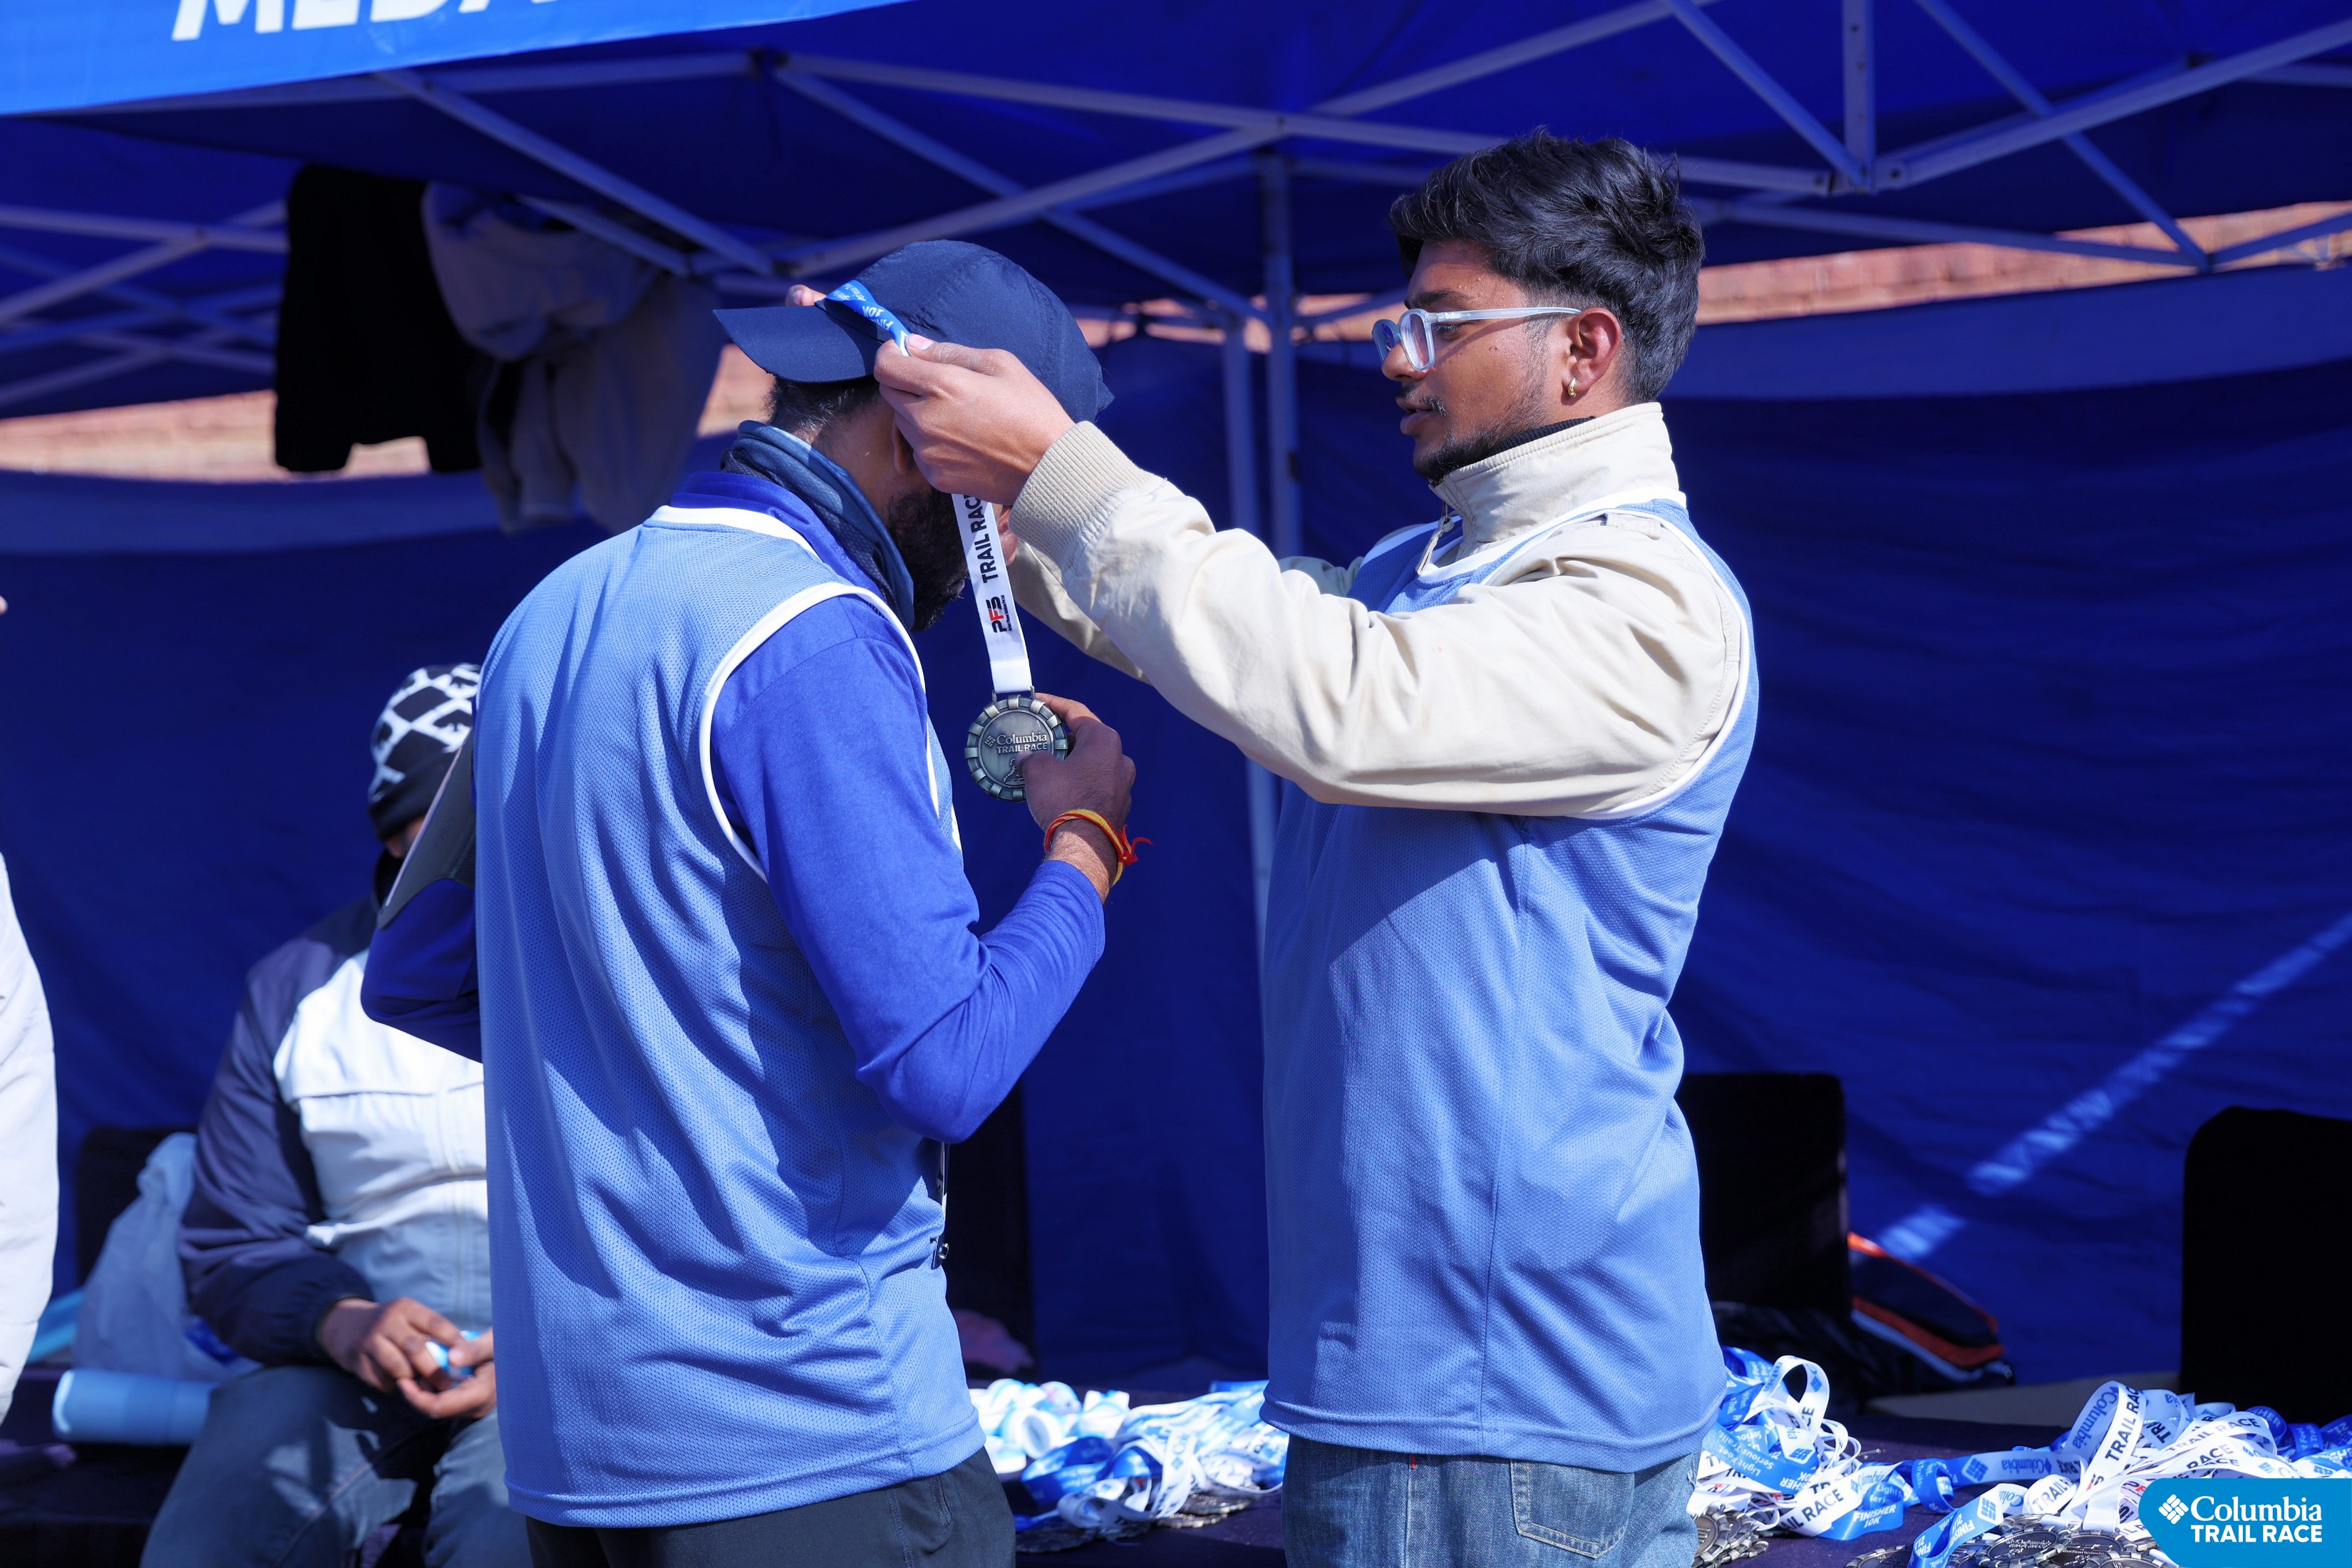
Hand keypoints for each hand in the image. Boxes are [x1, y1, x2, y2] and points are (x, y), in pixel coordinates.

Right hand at [317, 1297, 495, 1417]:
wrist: (346, 1326)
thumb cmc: (392, 1326)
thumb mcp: (409, 1318)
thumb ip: (429, 1334)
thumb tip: (460, 1357)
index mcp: (406, 1308)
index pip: (435, 1323)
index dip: (453, 1340)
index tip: (468, 1356)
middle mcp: (387, 1321)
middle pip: (415, 1348)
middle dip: (433, 1369)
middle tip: (446, 1384)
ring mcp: (369, 1340)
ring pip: (396, 1366)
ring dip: (410, 1379)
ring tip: (419, 1385)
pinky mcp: (355, 1359)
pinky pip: (378, 1379)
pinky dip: (391, 1385)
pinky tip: (397, 1385)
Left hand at [873, 335, 1073, 505]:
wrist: (1049, 468)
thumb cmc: (1031, 411)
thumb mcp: (1001, 364)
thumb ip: (951, 352)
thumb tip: (913, 345)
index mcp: (942, 386)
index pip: (886, 367)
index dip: (890, 355)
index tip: (902, 353)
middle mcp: (926, 419)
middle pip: (890, 394)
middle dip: (905, 383)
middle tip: (937, 384)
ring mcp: (928, 451)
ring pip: (903, 423)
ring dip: (918, 414)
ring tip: (956, 415)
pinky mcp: (935, 476)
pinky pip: (919, 451)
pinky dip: (930, 442)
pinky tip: (962, 441)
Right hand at [1018, 694, 1134, 899]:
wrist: (1085, 845)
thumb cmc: (1064, 799)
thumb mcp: (1039, 771)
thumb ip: (1032, 757)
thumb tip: (1026, 758)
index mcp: (1104, 740)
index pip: (1076, 711)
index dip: (1053, 704)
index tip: (1037, 702)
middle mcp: (1120, 758)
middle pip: (1087, 738)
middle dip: (1063, 737)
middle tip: (1042, 738)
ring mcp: (1124, 784)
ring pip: (1093, 764)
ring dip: (1072, 762)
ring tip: (1049, 766)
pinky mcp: (1121, 806)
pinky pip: (1097, 785)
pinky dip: (1080, 783)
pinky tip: (1062, 791)